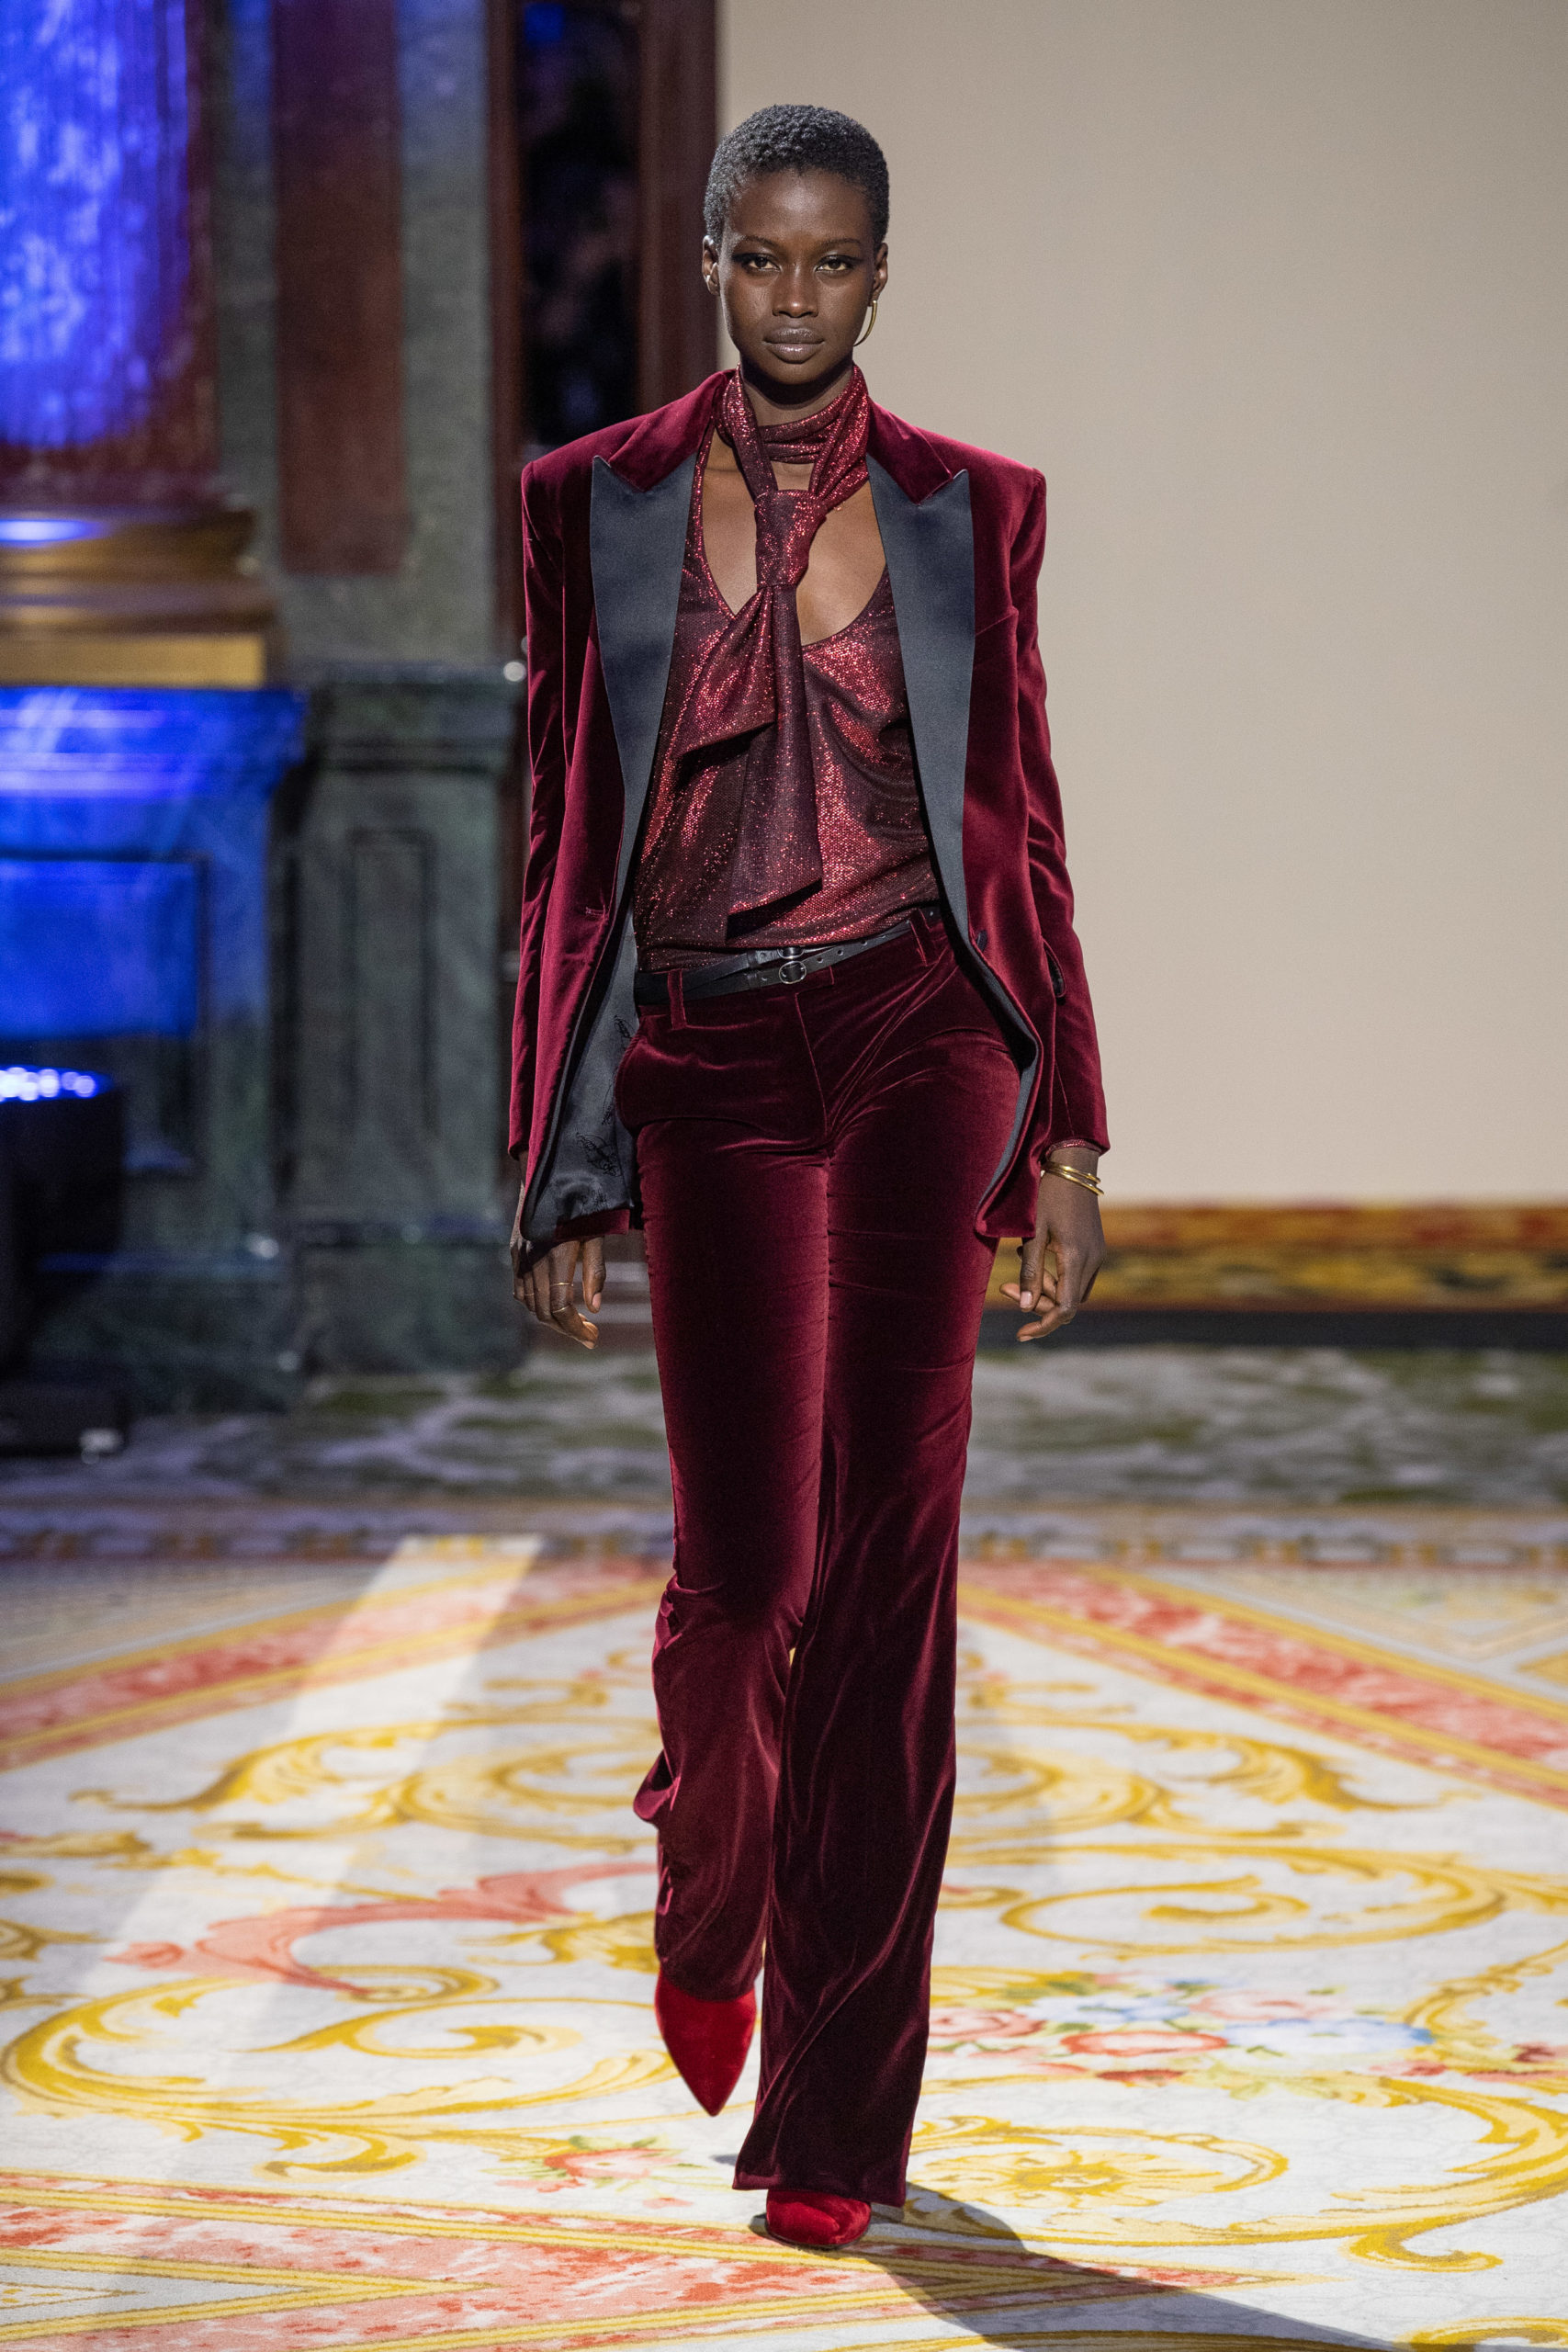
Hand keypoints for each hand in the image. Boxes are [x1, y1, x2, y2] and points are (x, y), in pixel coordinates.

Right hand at [510, 1174, 603, 1347]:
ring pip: (529, 1303)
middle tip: (588, 1336)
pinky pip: (519, 1288)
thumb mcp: (595, 1233)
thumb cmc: (581, 1202)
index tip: (593, 1337)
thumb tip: (595, 1309)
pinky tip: (551, 1305)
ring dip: (550, 1319)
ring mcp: (520, 1255)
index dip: (576, 1327)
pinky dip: (534, 1304)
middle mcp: (534, 1258)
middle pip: (543, 1311)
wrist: (548, 1172)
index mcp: (557, 1255)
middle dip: (566, 1329)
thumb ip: (596, 1272)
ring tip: (573, 1323)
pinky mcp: (514, 1251)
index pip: (560, 1306)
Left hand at [998, 1161, 1105, 1341]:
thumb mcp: (1032, 1233)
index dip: (1044, 1325)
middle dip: (1036, 1302)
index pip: (1065, 1309)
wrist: (1073, 1168)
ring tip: (1017, 1263)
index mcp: (1076, 1258)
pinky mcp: (1094, 1247)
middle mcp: (1092, 1260)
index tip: (1022, 1333)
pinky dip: (1054, 1275)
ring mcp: (1096, 1254)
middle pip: (1067, 1302)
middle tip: (1004, 1288)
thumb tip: (1024, 1307)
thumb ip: (1029, 1271)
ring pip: (1071, 1289)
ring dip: (1044, 1287)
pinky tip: (1033, 1254)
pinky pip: (1075, 1274)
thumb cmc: (1048, 1196)